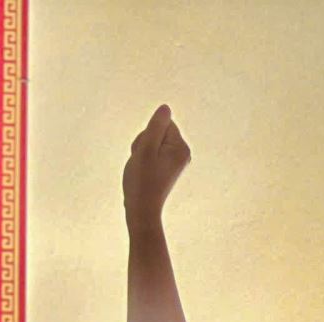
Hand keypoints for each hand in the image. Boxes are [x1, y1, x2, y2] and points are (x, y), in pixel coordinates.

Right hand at [123, 104, 190, 231]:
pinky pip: (153, 156)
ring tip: (140, 170)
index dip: (146, 136)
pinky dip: (144, 162)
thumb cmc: (142, 181)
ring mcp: (176, 162)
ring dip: (142, 154)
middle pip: (159, 134)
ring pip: (153, 145)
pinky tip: (143, 174)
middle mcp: (183, 153)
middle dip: (144, 144)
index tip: (143, 154)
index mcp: (181, 147)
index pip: (162, 125)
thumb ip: (155, 127)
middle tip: (140, 164)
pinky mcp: (168, 170)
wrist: (141, 210)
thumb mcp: (145, 150)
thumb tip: (165, 108)